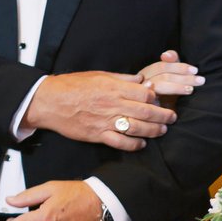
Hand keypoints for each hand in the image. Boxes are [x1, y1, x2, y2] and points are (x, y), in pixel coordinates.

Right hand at [22, 71, 175, 149]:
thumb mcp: (99, 75)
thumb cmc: (72, 85)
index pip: (145, 93)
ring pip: (137, 128)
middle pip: (146, 111)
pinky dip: (134, 145)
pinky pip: (120, 143)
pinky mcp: (97, 135)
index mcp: (113, 88)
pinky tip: (141, 144)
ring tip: (162, 130)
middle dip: (163, 116)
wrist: (50, 101)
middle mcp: (112, 105)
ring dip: (153, 131)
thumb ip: (122, 78)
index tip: (161, 100)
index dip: (156, 98)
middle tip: (171, 118)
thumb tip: (141, 79)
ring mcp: (105, 121)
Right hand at [141, 49, 204, 101]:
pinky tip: (176, 105)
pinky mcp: (141, 105)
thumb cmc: (163, 96)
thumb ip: (171, 64)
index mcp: (147, 72)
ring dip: (177, 86)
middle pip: (162, 75)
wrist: (151, 118)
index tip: (195, 70)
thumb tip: (167, 54)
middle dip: (183, 76)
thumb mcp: (170, 79)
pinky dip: (165, 102)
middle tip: (200, 80)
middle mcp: (141, 80)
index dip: (179, 67)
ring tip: (191, 90)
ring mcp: (138, 92)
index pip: (162, 65)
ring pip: (159, 85)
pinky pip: (153, 102)